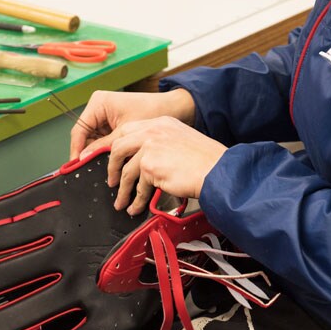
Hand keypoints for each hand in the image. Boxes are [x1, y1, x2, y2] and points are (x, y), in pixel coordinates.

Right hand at [69, 88, 196, 160]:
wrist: (174, 109)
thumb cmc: (153, 111)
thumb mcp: (126, 132)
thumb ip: (104, 146)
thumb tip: (85, 158)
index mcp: (98, 103)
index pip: (80, 130)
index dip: (76, 149)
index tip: (76, 165)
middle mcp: (99, 108)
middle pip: (86, 137)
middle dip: (90, 154)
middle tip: (92, 171)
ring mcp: (106, 118)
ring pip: (95, 141)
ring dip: (100, 154)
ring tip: (106, 169)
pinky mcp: (113, 126)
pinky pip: (105, 142)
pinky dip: (108, 152)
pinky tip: (113, 162)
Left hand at [96, 116, 226, 215]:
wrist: (217, 170)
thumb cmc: (207, 161)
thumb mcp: (182, 141)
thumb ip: (162, 144)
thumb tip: (145, 161)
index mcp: (161, 123)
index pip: (128, 130)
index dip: (118, 147)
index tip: (116, 161)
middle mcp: (153, 131)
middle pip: (119, 146)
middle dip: (113, 167)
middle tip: (113, 181)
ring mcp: (150, 146)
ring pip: (126, 170)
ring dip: (123, 190)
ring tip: (122, 202)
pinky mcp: (150, 165)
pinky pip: (138, 186)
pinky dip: (136, 200)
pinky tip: (136, 207)